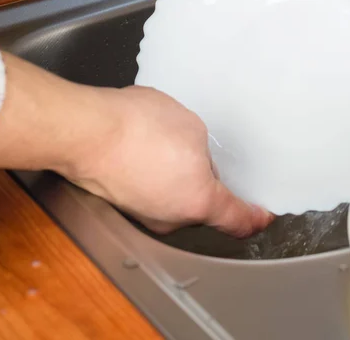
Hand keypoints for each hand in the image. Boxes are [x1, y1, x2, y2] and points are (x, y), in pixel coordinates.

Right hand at [66, 85, 273, 236]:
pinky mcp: (122, 203)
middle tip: (214, 157)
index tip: (264, 214)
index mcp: (199, 201)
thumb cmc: (138, 128)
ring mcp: (143, 214)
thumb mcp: (192, 129)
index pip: (237, 220)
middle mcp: (171, 218)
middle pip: (205, 206)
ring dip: (182, 177)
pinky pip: (153, 191)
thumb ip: (205, 153)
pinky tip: (152, 150)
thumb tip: (196, 162)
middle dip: (212, 184)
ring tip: (175, 145)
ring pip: (176, 199)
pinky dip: (159, 176)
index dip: (255, 218)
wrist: (85, 131)